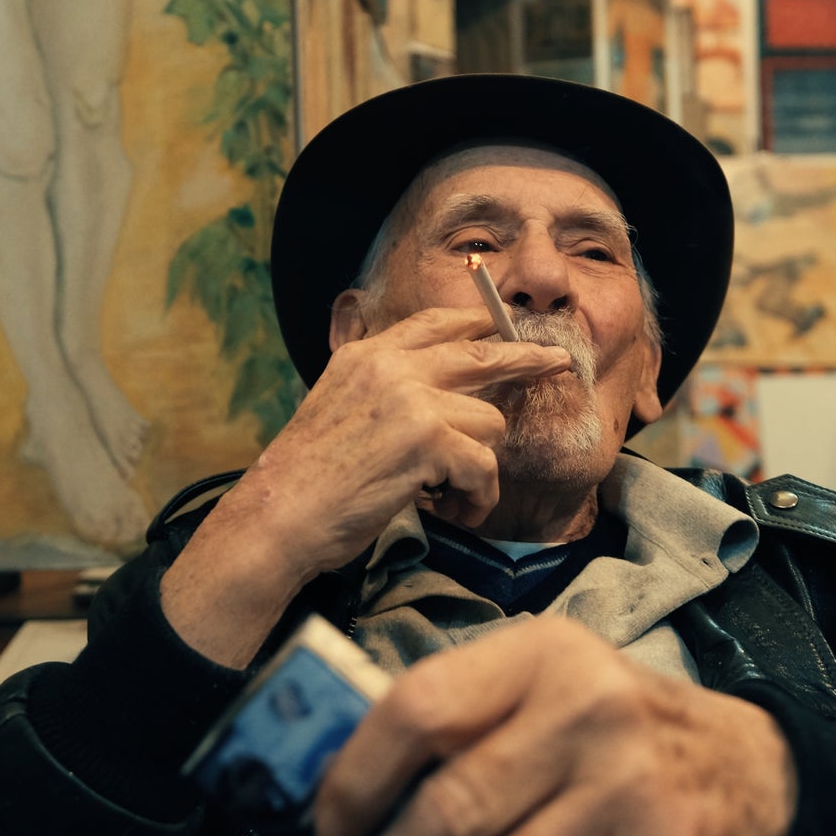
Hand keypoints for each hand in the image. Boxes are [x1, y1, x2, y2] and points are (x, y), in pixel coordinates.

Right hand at [160, 307, 571, 665]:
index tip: (505, 327)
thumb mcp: (338, 406)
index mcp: (368, 355)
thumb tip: (434, 390)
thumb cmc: (309, 477)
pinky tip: (454, 511)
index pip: (436, 323)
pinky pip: (483, 466)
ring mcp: (411, 398)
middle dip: (525, 357)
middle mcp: (391, 366)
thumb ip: (382, 386)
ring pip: (488, 423)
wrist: (280, 513)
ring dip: (479, 467)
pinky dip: (477, 497)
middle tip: (555, 361)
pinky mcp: (427, 439)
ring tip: (451, 495)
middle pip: (481, 353)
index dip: (478, 324)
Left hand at [313, 618, 796, 835]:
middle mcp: (591, 718)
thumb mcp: (541, 682)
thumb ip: (456, 718)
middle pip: (447, 816)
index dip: (355, 779)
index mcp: (544, 656)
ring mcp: (630, 802)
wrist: (745, 771)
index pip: (421, 710)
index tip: (327, 831)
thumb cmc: (609, 727)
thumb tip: (335, 795)